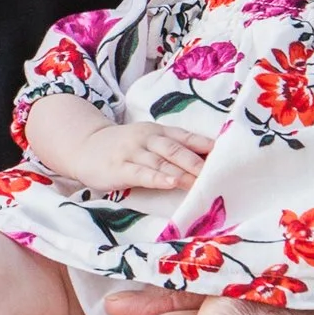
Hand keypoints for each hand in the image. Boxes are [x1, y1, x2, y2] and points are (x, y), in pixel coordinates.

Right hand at [25, 95, 211, 197]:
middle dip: (198, 161)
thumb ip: (172, 150)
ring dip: (183, 171)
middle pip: (177, 149)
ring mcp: (133, 152)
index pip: (187, 137)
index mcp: (158, 131)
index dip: (206, 145)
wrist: (85, 146)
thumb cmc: (125, 148)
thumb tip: (206, 161)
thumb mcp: (148, 142)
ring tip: (201, 181)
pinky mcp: (120, 168)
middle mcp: (147, 138)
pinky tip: (171, 182)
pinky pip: (142, 173)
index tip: (229, 154)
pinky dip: (158, 178)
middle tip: (219, 173)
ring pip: (162, 162)